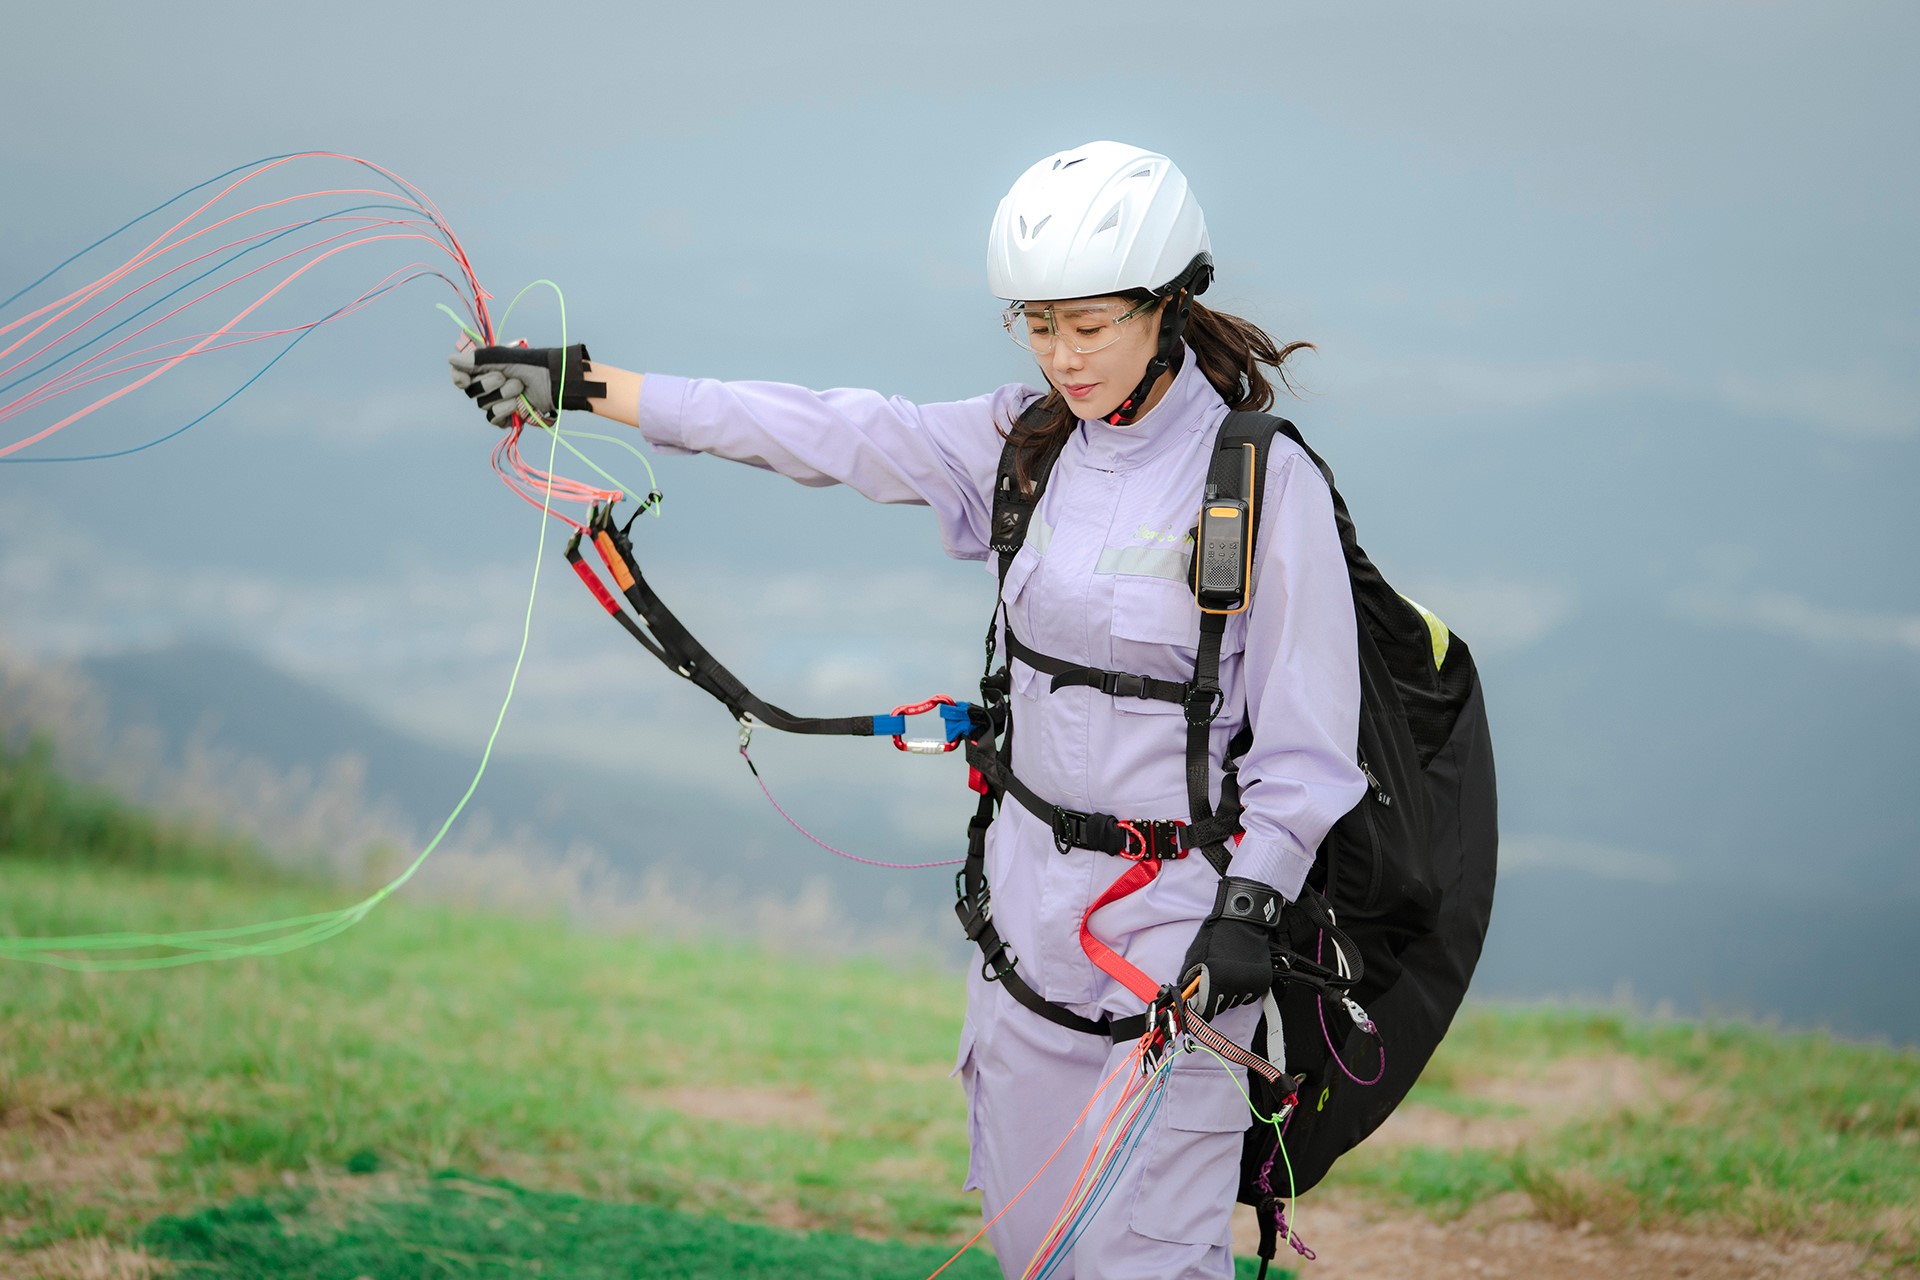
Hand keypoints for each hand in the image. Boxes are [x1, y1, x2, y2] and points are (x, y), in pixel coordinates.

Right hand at [448, 342, 604, 427]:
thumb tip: (450, 360)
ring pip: (483, 406)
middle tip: (506, 376)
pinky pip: (493, 419)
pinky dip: (505, 411)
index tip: (463, 378)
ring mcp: (498, 402)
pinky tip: (517, 404)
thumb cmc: (533, 365)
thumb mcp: (505, 357)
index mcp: (485, 368)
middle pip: (471, 392)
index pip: (460, 376)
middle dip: (488, 383)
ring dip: (503, 395)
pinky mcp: (507, 417)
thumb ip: (478, 359)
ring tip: (520, 388)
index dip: (459, 378)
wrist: (556, 382)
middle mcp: (488, 385)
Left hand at [1180, 876, 1282, 1018]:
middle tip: (1212, 987)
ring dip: (1229, 996)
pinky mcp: (1262, 982)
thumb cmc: (1216, 935)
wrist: (1242, 921)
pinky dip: (1243, 992)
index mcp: (1215, 979)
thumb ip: (1188, 979)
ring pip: (1235, 1003)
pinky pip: (1249, 997)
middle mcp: (1234, 985)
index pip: (1207, 1011)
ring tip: (1226, 978)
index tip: (1200, 1009)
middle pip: (1221, 1008)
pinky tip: (1238, 978)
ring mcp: (1250, 984)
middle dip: (1215, 1001)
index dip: (1202, 1011)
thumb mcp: (1195, 956)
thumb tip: (1184, 997)